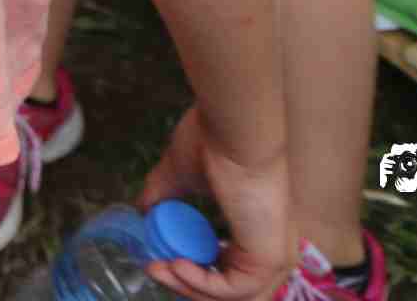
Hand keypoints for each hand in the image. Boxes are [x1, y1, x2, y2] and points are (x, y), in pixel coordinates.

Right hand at [139, 105, 292, 297]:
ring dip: (190, 288)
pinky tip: (176, 264)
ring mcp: (273, 256)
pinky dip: (200, 283)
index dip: (194, 273)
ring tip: (160, 267)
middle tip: (154, 268)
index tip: (161, 259)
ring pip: (232, 296)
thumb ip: (163, 194)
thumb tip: (143, 210)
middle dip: (186, 286)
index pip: (229, 271)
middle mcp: (271, 249)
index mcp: (257, 231)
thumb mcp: (179, 174)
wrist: (235, 133)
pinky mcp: (268, 259)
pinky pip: (232, 289)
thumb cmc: (214, 144)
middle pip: (230, 291)